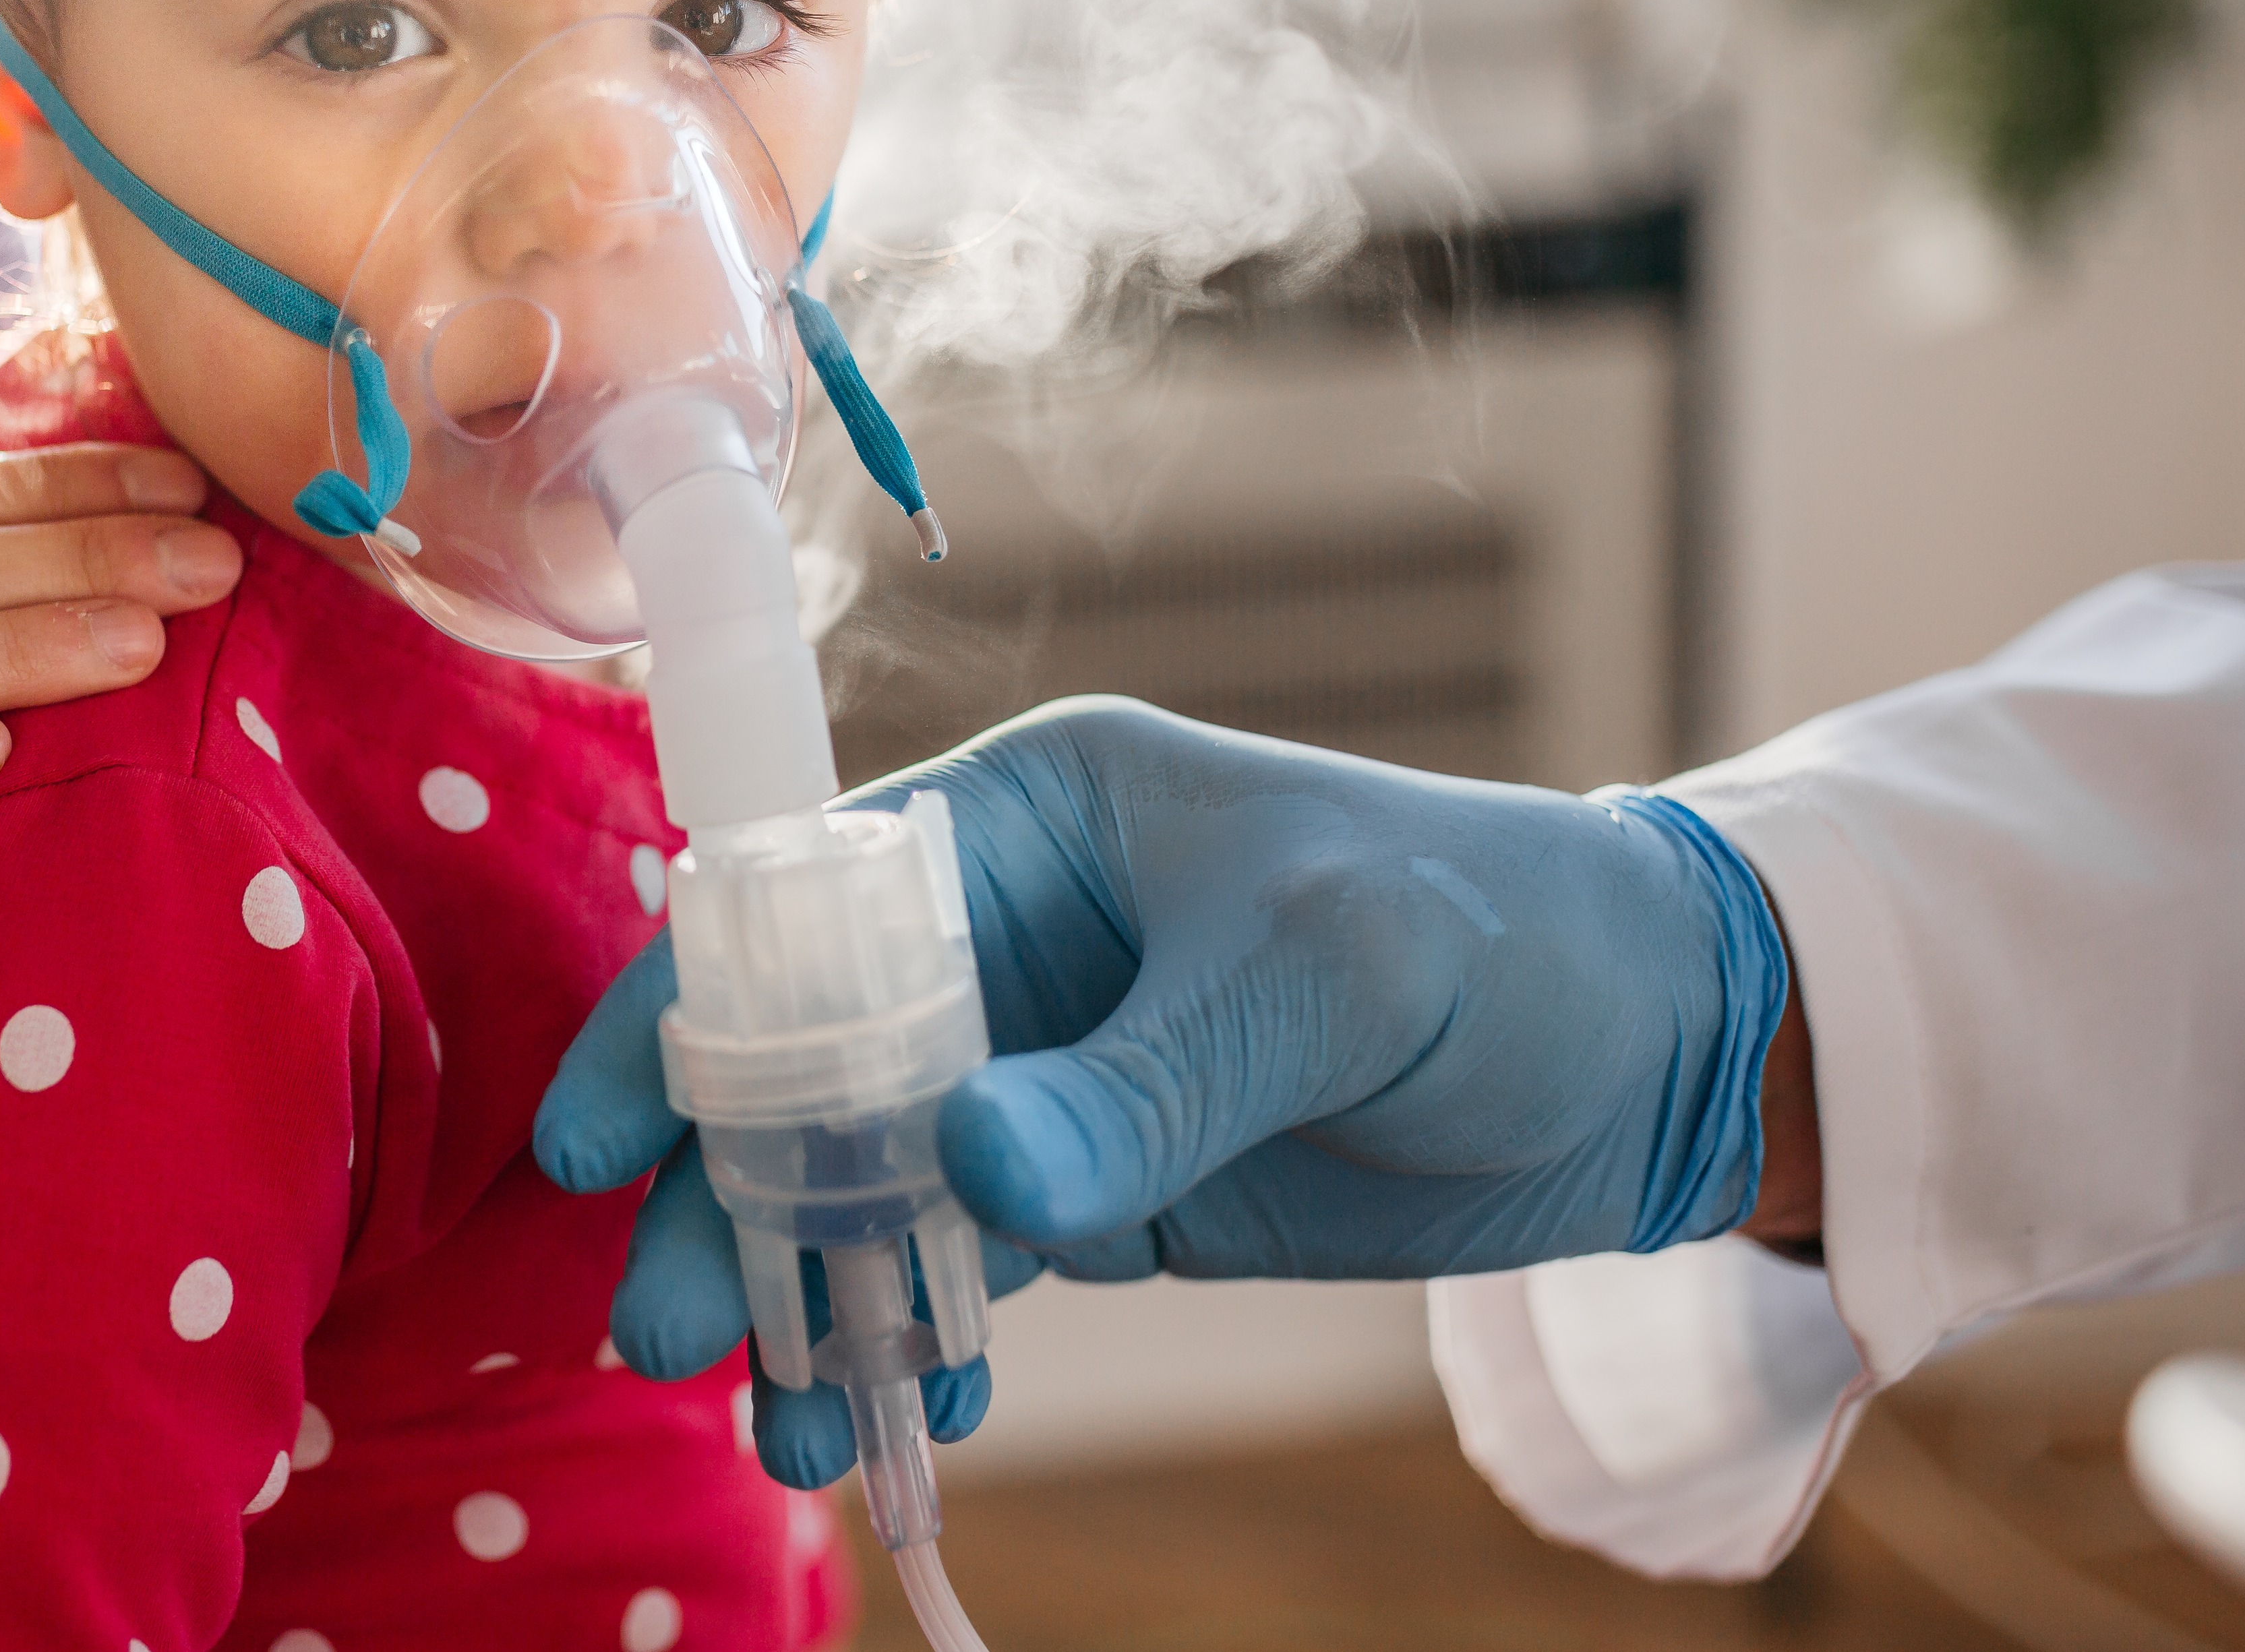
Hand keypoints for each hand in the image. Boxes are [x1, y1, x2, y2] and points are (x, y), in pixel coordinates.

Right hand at [536, 695, 1793, 1482]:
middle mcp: (1005, 941)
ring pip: (866, 1184)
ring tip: (787, 1424)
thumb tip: (969, 1177)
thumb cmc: (1493, 933)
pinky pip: (964, 1265)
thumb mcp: (1326, 979)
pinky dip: (917, 1340)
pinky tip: (898, 1417)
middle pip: (801, 1066)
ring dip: (807, 1296)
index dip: (679, 1012)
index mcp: (1028, 820)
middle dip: (722, 1198)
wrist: (1645, 1049)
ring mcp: (1044, 1069)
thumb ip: (1146, 1081)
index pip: (798, 906)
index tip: (599, 1141)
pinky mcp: (1099, 1185)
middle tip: (663, 1334)